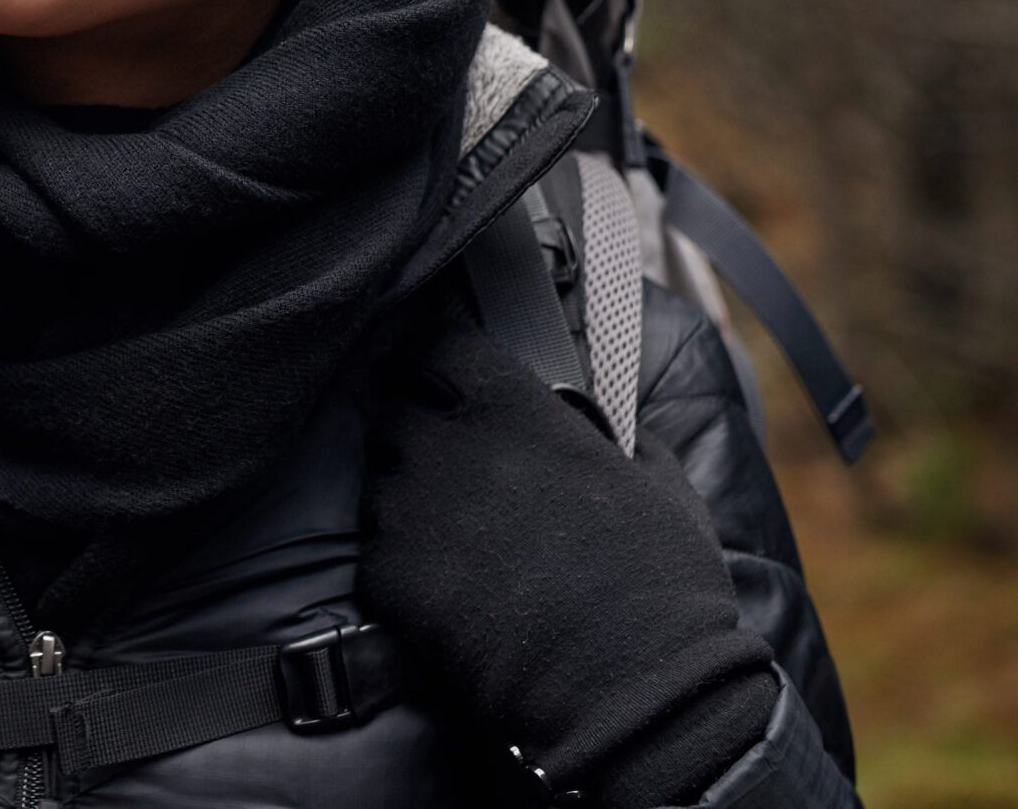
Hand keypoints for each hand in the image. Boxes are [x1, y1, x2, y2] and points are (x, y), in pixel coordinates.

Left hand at [360, 312, 779, 807]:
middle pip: (393, 408)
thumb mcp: (662, 489)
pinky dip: (401, 565)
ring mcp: (407, 510)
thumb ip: (623, 437)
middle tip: (451, 464)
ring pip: (379, 482)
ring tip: (457, 541)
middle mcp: (446, 448)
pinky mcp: (385, 575)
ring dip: (406, 498)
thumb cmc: (661, 589)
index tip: (450, 373)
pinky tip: (448, 593)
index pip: (440, 345)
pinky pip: (376, 551)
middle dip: (414, 428)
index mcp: (513, 412)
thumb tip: (608, 424)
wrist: (629, 694)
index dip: (441, 358)